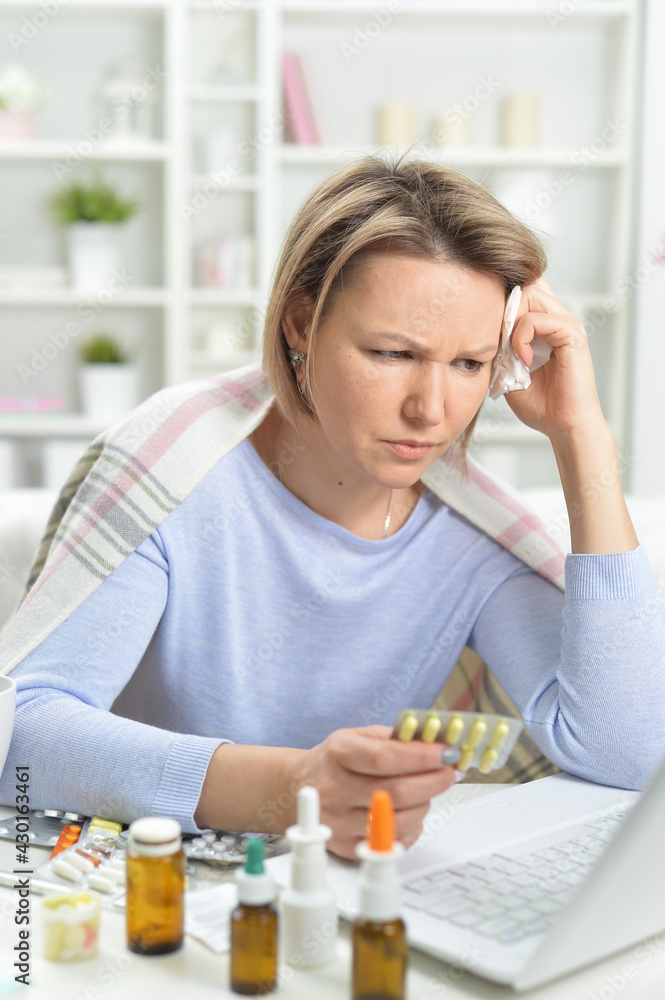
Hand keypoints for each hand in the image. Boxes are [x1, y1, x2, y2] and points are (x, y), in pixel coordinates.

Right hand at [285, 724, 457, 859]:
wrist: (296, 787)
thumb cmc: (333, 761)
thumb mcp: (358, 736)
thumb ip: (396, 738)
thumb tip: (436, 744)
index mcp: (338, 754)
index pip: (385, 758)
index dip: (422, 757)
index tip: (446, 754)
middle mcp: (334, 789)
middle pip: (396, 793)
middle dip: (433, 782)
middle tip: (449, 773)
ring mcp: (337, 821)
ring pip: (397, 822)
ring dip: (424, 805)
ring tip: (427, 791)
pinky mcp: (344, 846)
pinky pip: (389, 844)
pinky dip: (411, 828)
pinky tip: (412, 812)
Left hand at [504, 277, 605, 438]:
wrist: (564, 426)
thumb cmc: (543, 405)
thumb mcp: (510, 372)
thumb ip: (501, 349)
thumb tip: (482, 333)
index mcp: (547, 326)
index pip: (524, 293)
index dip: (502, 306)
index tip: (492, 337)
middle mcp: (559, 319)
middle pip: (525, 286)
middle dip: (505, 310)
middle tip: (500, 342)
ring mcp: (568, 324)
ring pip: (530, 295)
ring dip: (511, 323)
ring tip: (512, 352)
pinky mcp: (572, 335)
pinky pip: (538, 319)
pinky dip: (522, 338)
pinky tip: (524, 360)